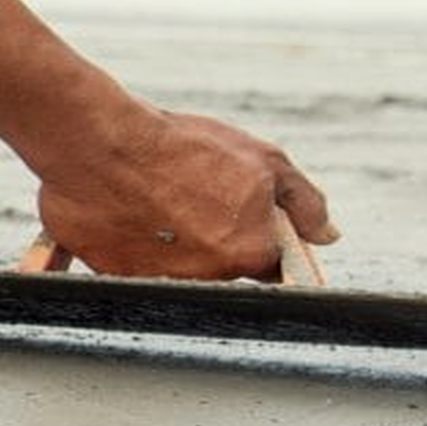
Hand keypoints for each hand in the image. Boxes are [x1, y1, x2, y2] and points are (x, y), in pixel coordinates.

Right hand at [34, 111, 337, 281]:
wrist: (99, 144)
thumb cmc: (180, 147)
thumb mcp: (264, 160)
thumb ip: (304, 203)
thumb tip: (327, 235)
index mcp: (249, 253)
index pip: (270, 265)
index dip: (258, 236)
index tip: (240, 217)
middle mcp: (206, 278)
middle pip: (221, 265)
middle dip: (213, 234)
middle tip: (190, 192)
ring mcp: (158, 281)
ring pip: (176, 267)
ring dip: (171, 240)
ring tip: (154, 194)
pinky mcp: (113, 275)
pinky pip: (132, 262)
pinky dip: (132, 240)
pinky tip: (125, 204)